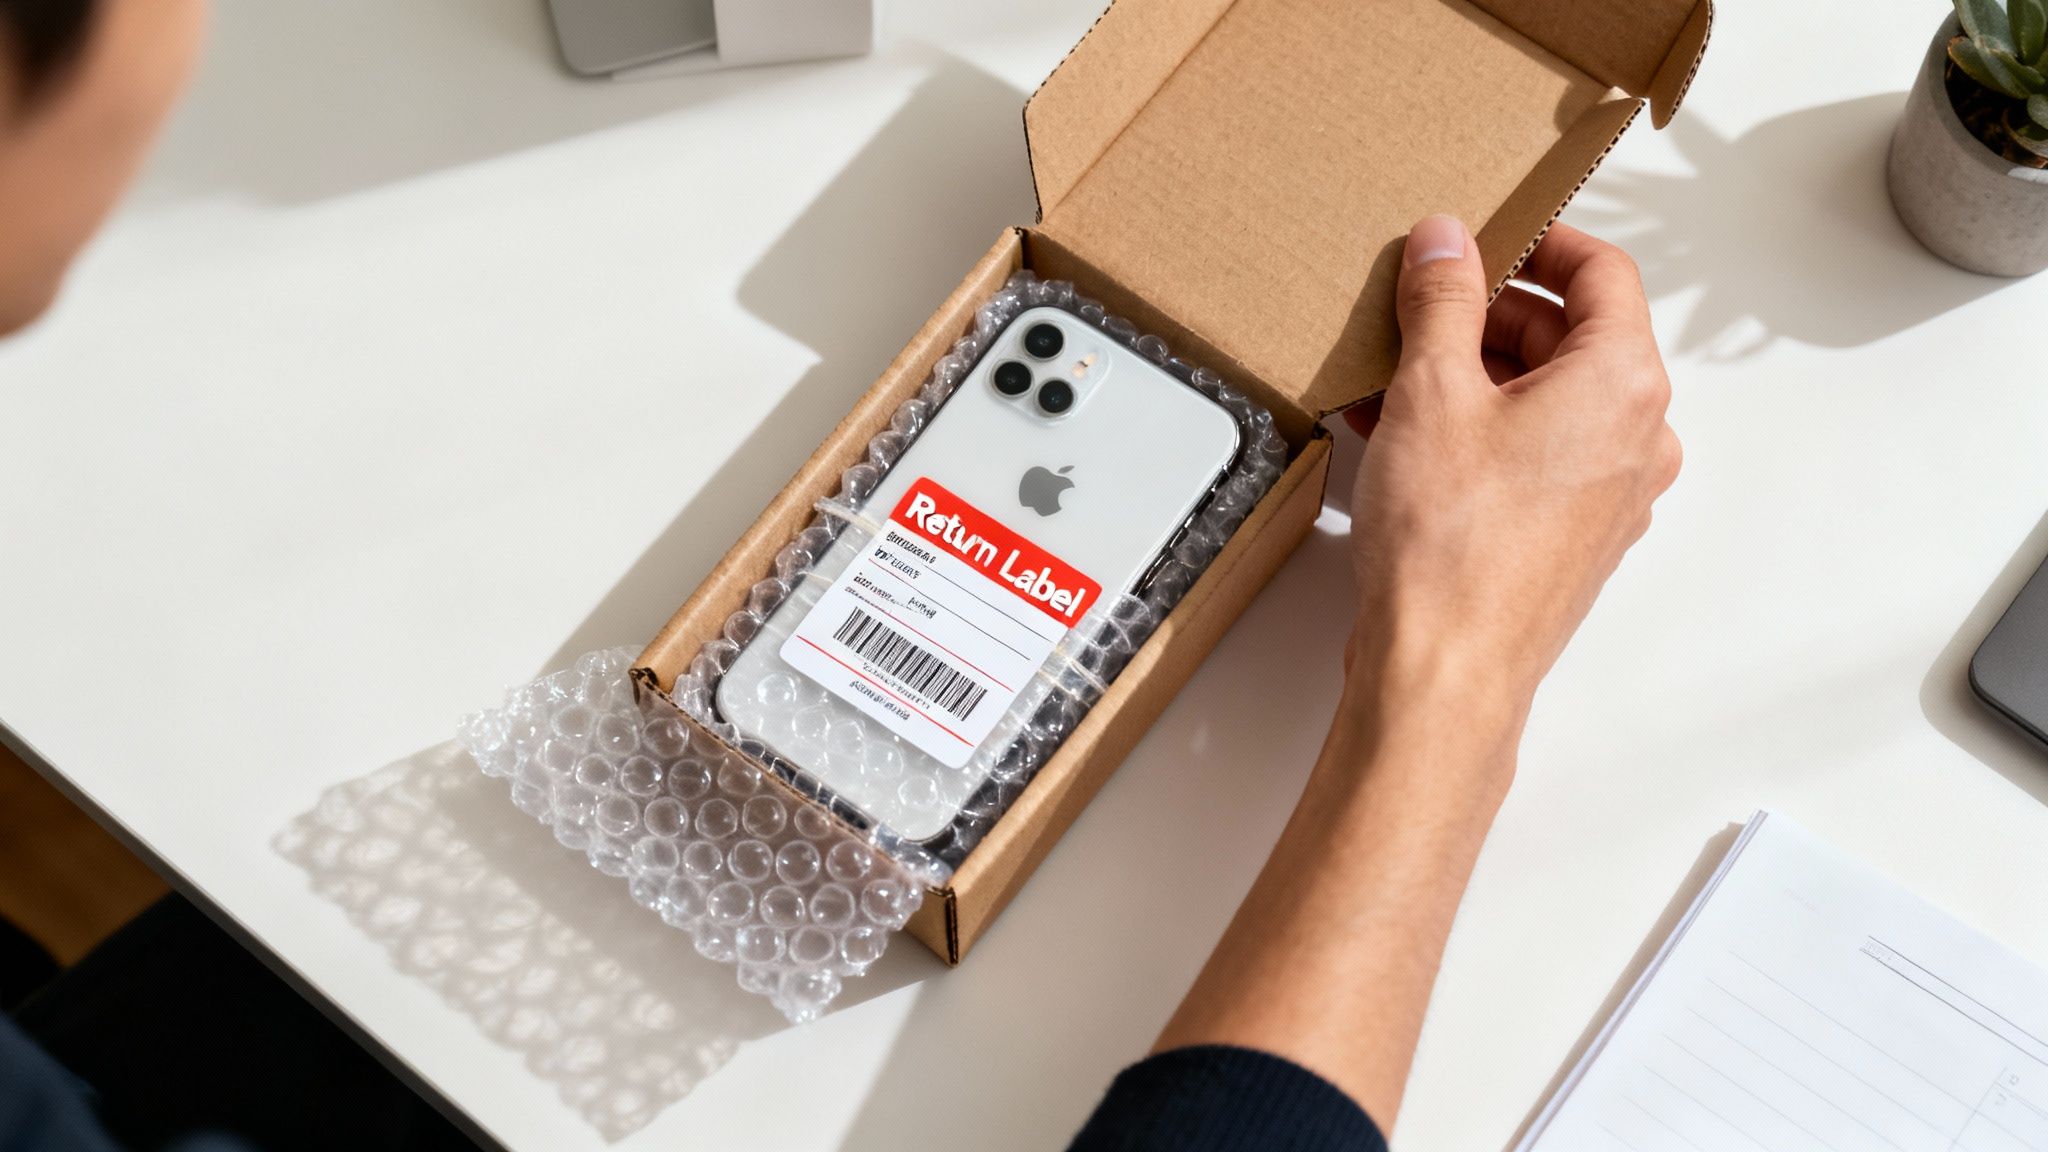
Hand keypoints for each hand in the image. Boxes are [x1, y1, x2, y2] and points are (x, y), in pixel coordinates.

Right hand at [1343, 216, 1679, 773]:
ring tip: (1387, 374)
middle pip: (1569, 337)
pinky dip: (1474, 431)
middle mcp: (1635, 437)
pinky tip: (1395, 433)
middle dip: (1485, 315)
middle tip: (1413, 306)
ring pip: (1542, 401)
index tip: (1482, 234)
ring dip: (1468, 376)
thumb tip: (1446, 240)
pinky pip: (1529, 456)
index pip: (1602, 272)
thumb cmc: (1452, 546)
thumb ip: (1442, 299)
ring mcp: (1608, 494)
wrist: (1444, 673)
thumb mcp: (1432, 391)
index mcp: (1623, 384)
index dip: (1539, 240)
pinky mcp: (1569, 538)